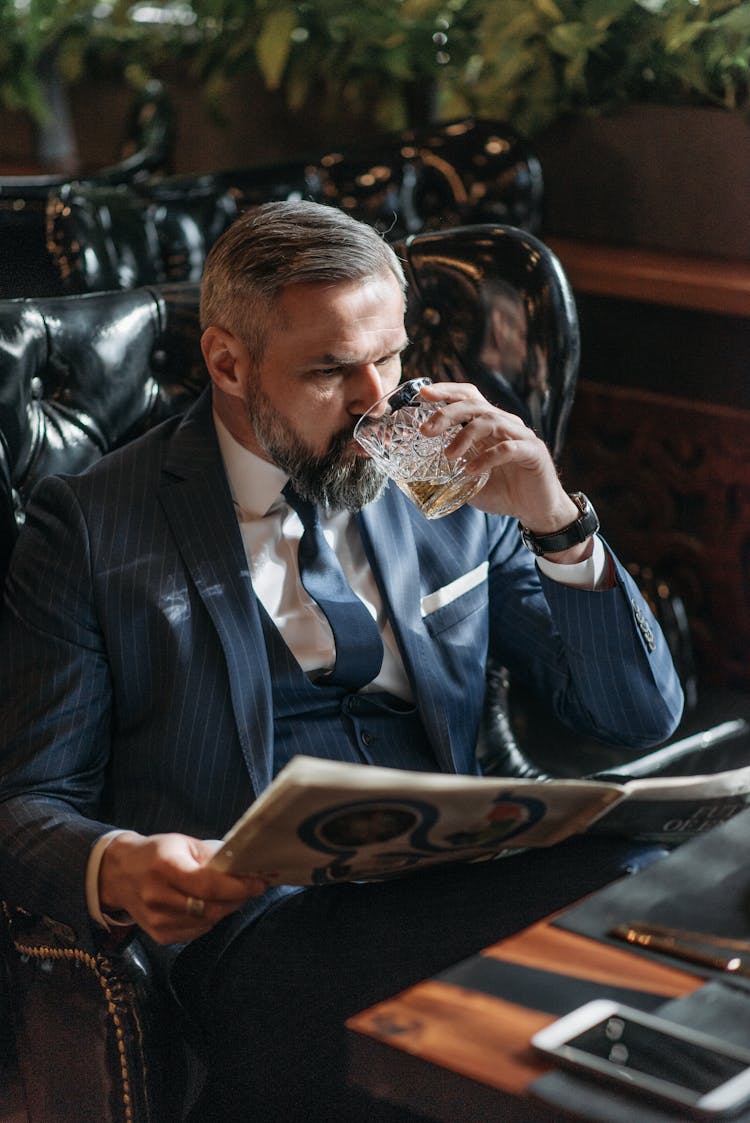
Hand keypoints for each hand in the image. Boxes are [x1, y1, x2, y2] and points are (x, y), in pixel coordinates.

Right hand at [98, 831, 267, 943]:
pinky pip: (196, 932)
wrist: (119, 874)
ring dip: (225, 909)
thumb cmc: (156, 853)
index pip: (207, 884)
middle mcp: (158, 896)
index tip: (259, 883)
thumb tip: (245, 866)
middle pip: (210, 907)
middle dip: (237, 899)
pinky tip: (208, 905)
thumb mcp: (183, 843)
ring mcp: (157, 920)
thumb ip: (212, 856)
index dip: (237, 887)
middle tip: (251, 888)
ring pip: (206, 922)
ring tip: (230, 894)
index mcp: (165, 867)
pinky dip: (209, 919)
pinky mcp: (158, 935)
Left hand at [419, 382, 580, 535]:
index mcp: (489, 425)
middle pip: (475, 405)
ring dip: (465, 436)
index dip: (446, 391)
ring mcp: (521, 436)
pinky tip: (472, 471)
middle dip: (447, 414)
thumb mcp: (468, 479)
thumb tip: (415, 472)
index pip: (468, 396)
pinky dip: (487, 458)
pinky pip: (508, 448)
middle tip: (426, 432)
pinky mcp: (533, 453)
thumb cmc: (503, 491)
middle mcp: (505, 423)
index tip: (423, 395)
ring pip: (491, 421)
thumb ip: (449, 470)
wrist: (536, 510)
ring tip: (449, 455)